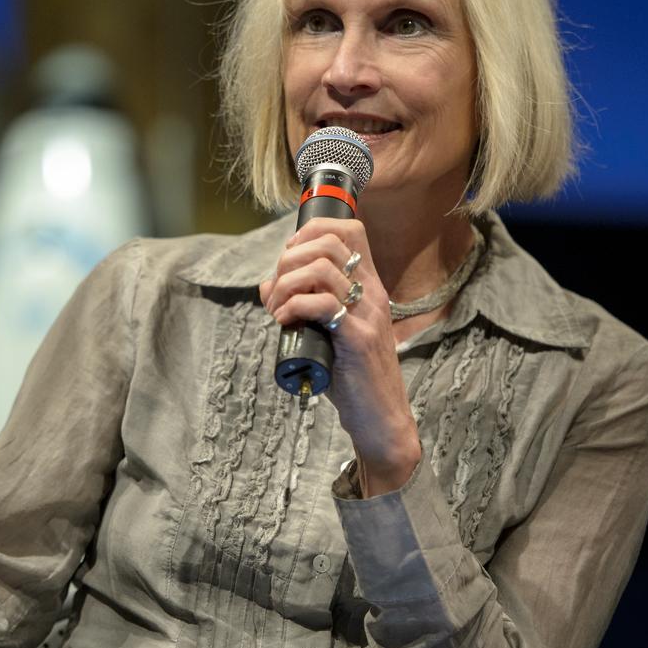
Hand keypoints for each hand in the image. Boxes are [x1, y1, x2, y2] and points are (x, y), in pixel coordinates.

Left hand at [258, 217, 419, 495]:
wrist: (380, 417)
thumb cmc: (352, 375)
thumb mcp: (326, 331)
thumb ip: (302, 304)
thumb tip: (267, 284)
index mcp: (368, 286)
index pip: (349, 230)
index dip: (311, 231)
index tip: (289, 257)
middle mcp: (372, 293)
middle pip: (329, 242)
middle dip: (290, 258)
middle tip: (277, 289)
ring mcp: (367, 315)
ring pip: (321, 269)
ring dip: (285, 285)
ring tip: (277, 310)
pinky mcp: (357, 339)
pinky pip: (321, 304)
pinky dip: (293, 307)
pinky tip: (285, 322)